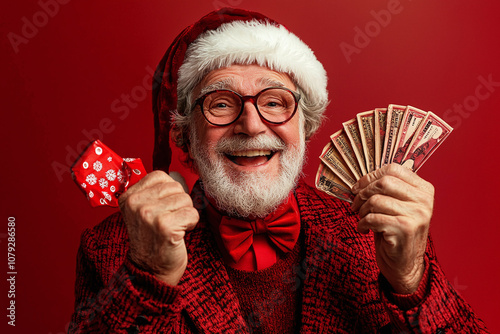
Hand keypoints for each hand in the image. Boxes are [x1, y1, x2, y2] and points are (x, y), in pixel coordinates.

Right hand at [119, 171, 198, 284]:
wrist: (150, 270)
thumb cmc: (153, 239)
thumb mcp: (144, 211)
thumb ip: (156, 191)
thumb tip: (177, 174)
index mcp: (128, 197)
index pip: (160, 176)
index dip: (170, 191)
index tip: (165, 208)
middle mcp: (135, 203)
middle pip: (176, 187)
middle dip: (180, 204)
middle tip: (171, 221)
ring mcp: (148, 214)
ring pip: (186, 199)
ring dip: (186, 215)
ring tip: (174, 227)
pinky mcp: (164, 226)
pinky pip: (192, 214)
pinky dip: (192, 224)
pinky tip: (180, 234)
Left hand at [351, 164, 433, 293]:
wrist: (404, 264)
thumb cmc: (395, 231)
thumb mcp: (396, 206)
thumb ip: (388, 189)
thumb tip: (362, 177)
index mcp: (424, 189)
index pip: (393, 169)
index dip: (370, 176)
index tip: (358, 187)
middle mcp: (424, 200)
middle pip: (384, 182)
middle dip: (363, 192)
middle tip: (355, 204)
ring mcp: (417, 215)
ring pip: (376, 200)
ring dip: (362, 210)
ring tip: (362, 218)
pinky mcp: (405, 229)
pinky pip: (373, 218)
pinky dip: (363, 223)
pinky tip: (364, 229)